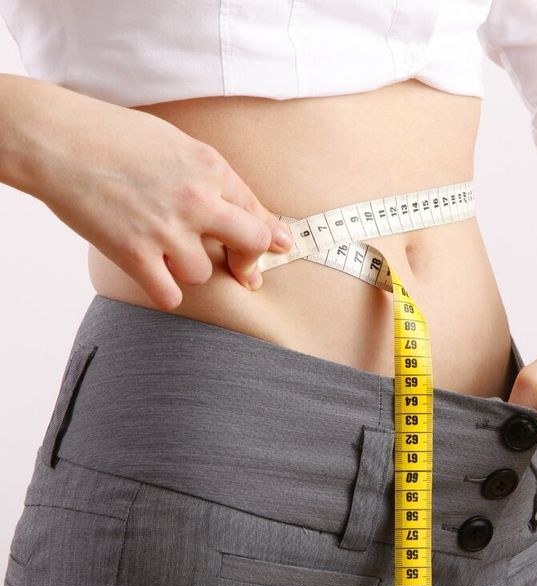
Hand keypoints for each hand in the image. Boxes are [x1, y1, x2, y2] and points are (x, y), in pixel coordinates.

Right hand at [25, 90, 293, 308]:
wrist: (56, 139)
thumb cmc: (112, 135)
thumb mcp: (176, 143)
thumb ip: (213, 177)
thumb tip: (246, 209)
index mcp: (211, 168)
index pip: (257, 211)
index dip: (269, 234)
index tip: (276, 247)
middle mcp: (197, 200)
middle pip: (251, 245)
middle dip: (249, 260)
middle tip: (240, 269)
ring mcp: (167, 229)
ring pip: (202, 273)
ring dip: (188, 269)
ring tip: (164, 250)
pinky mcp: (134, 254)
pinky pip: (169, 294)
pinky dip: (164, 291)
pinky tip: (154, 276)